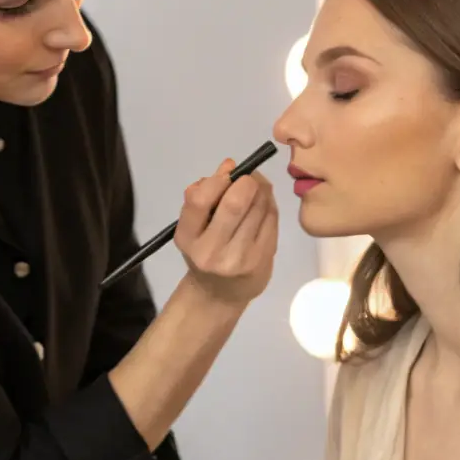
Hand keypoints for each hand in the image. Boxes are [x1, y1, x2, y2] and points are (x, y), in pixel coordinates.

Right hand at [175, 160, 277, 306]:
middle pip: (235, 202)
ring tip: (256, 190)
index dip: (217, 179)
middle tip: (247, 179)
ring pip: (259, 208)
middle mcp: (211, 251)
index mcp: (187, 237)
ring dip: (261, 190)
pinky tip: (264, 205)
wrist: (220, 294)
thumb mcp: (193, 227)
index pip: (199, 199)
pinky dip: (270, 204)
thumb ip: (203, 194)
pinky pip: (272, 219)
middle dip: (246, 181)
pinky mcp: (262, 259)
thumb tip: (229, 165)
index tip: (226, 175)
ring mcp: (239, 258)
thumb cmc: (204, 251)